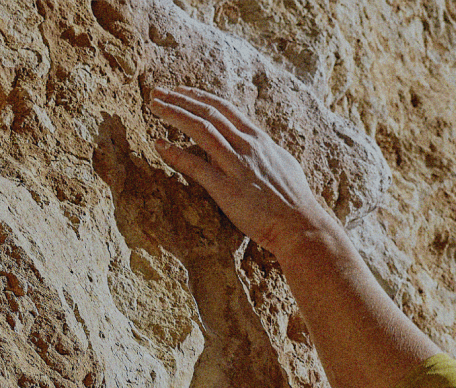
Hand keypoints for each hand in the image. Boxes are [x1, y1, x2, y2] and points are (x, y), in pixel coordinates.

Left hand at [149, 86, 328, 259]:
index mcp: (258, 140)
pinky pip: (196, 166)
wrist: (301, 227)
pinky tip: (159, 144)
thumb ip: (267, 152)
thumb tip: (261, 146)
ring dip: (174, 114)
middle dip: (179, 99)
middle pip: (207, 113)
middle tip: (157, 92)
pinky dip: (175, 153)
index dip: (199, 96)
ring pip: (200, 130)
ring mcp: (236, 166)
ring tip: (154, 106)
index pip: (224, 108)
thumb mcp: (284, 166)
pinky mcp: (227, 190)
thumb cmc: (296, 202)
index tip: (181, 91)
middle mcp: (246, 146)